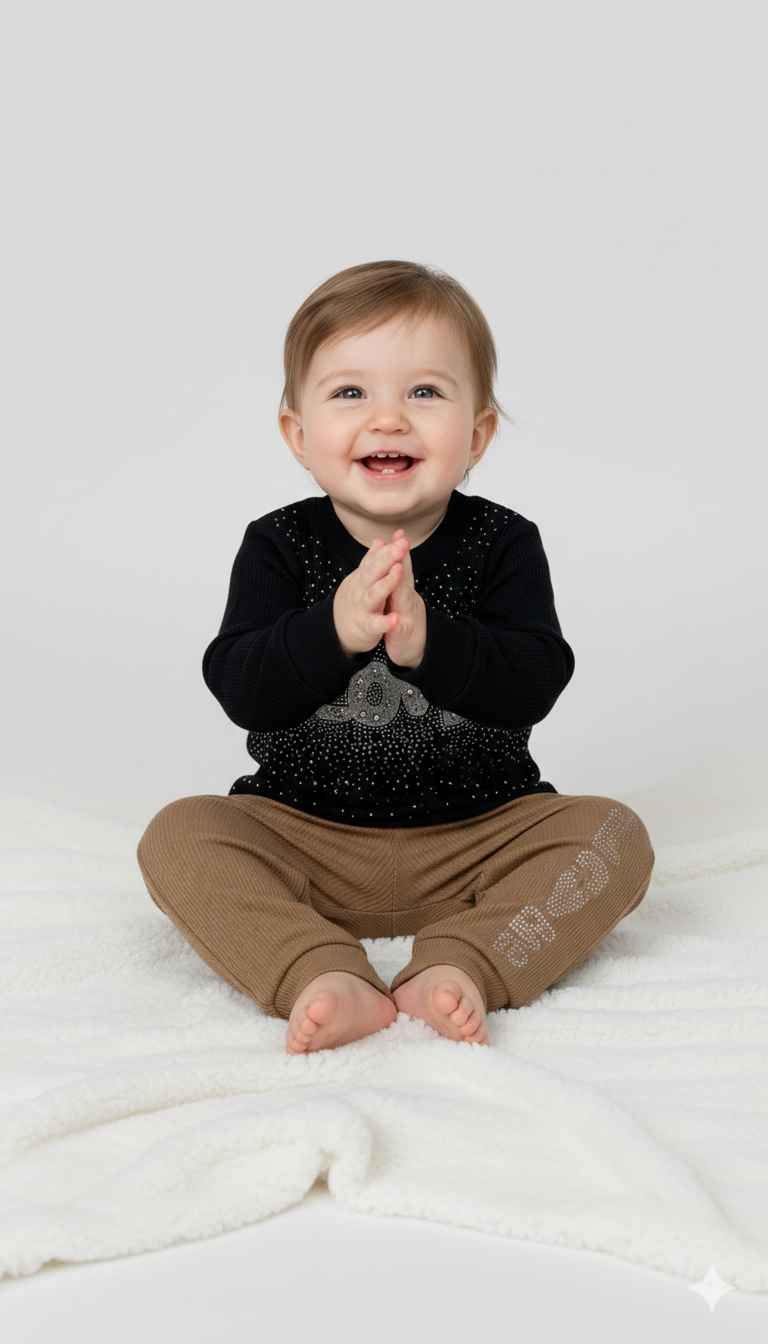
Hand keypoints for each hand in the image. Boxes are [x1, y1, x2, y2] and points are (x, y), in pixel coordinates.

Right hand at [332, 530, 425, 668]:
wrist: (334, 630)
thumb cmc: (356, 601)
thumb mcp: (362, 580)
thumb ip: (372, 562)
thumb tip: (379, 540)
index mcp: (365, 578)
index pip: (376, 560)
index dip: (388, 549)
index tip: (402, 536)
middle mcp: (362, 590)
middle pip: (374, 571)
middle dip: (388, 558)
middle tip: (402, 545)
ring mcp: (363, 608)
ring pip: (374, 594)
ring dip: (386, 583)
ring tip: (398, 571)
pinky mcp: (365, 627)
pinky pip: (374, 625)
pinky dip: (384, 623)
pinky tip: (394, 620)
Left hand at [381, 531, 426, 668]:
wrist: (420, 651)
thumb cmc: (407, 621)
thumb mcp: (403, 596)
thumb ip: (400, 576)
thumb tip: (395, 554)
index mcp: (404, 590)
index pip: (402, 566)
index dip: (400, 549)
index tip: (398, 532)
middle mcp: (407, 600)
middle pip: (405, 576)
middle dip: (402, 559)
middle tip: (401, 541)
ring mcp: (406, 616)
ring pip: (403, 599)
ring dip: (399, 584)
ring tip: (396, 570)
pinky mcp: (402, 636)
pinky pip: (398, 630)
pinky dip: (394, 624)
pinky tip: (392, 621)